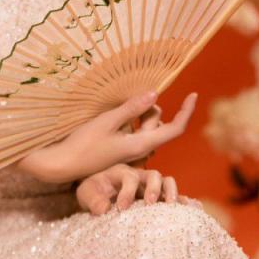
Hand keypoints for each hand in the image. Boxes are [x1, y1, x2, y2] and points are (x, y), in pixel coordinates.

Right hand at [15, 91, 197, 183]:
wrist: (64, 164)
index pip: (175, 129)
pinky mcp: (121, 150)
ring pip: (146, 127)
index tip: (194, 94)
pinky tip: (113, 116)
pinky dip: (130, 120)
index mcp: (142, 144)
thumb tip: (156, 94)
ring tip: (118, 109)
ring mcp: (131, 152)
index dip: (187, 111)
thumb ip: (132, 108)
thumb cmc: (85, 143)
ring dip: (139, 114)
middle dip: (151, 109)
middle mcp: (141, 150)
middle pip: (159, 124)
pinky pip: (134, 131)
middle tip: (131, 99)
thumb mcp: (108, 121)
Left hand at [75, 163, 203, 214]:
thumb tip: (102, 210)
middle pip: (154, 175)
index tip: (121, 208)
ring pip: (167, 182)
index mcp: (122, 172)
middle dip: (154, 189)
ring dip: (171, 192)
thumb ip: (92, 200)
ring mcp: (150, 187)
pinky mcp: (157, 198)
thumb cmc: (90, 191)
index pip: (129, 177)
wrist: (95, 194)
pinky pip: (174, 197)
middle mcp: (139, 176)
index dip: (127, 192)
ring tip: (172, 207)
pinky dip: (184, 202)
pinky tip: (194, 209)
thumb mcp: (86, 194)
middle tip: (150, 204)